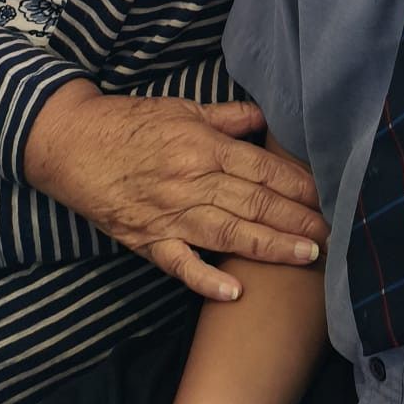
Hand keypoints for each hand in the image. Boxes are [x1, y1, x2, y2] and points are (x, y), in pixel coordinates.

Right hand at [24, 84, 326, 300]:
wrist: (72, 142)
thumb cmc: (128, 123)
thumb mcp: (180, 109)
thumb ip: (225, 118)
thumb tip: (264, 119)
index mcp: (202, 146)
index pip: (261, 168)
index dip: (296, 184)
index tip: (326, 196)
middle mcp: (191, 181)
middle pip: (253, 203)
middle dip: (295, 220)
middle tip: (331, 234)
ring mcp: (169, 214)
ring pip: (228, 234)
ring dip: (269, 247)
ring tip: (305, 256)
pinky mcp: (147, 240)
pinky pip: (180, 264)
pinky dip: (205, 280)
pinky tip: (234, 294)